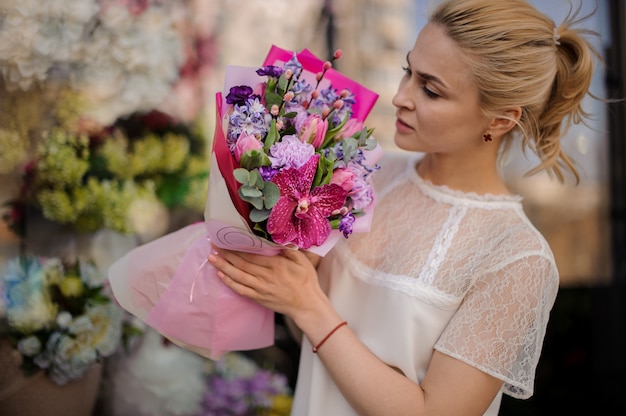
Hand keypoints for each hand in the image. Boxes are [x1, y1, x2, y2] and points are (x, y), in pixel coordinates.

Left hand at [208, 245, 323, 318]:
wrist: (307, 305)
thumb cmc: (306, 280)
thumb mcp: (302, 260)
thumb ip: (288, 249)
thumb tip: (276, 239)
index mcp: (276, 265)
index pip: (252, 254)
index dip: (238, 247)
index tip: (227, 239)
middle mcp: (266, 277)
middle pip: (241, 264)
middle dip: (226, 254)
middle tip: (213, 245)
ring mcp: (261, 289)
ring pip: (238, 276)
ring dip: (223, 267)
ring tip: (211, 258)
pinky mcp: (259, 298)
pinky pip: (241, 290)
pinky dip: (229, 283)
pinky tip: (221, 275)